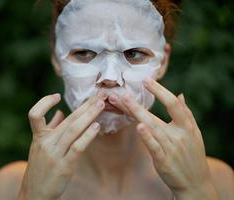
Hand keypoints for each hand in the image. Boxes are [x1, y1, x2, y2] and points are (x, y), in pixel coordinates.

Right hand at [18, 92, 106, 199]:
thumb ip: (50, 128)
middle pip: (66, 119)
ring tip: (101, 104)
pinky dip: (87, 136)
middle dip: (85, 105)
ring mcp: (54, 154)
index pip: (34, 114)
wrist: (34, 194)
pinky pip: (77, 147)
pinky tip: (97, 127)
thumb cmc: (39, 169)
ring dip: (89, 115)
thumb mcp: (39, 147)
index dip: (44, 102)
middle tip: (99, 93)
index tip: (58, 95)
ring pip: (73, 129)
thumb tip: (59, 112)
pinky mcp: (64, 166)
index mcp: (38, 137)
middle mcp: (45, 143)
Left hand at [108, 79, 217, 199]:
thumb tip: (180, 95)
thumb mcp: (194, 133)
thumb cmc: (193, 155)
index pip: (172, 104)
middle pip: (155, 115)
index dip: (159, 90)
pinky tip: (138, 126)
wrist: (196, 183)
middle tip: (121, 93)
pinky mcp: (163, 160)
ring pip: (151, 127)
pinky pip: (154, 146)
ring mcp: (171, 147)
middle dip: (137, 104)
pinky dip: (147, 137)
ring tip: (122, 102)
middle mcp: (179, 134)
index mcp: (187, 126)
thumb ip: (187, 114)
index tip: (146, 80)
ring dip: (135, 114)